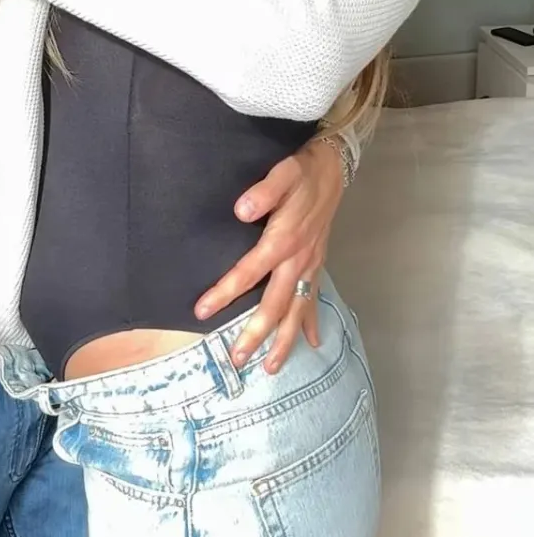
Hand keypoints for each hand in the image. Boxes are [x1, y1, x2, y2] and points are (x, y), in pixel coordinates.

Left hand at [195, 138, 344, 372]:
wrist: (333, 168)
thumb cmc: (302, 172)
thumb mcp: (283, 172)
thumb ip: (264, 191)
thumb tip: (240, 210)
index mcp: (285, 239)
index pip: (250, 271)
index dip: (226, 291)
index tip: (202, 311)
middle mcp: (299, 259)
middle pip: (276, 304)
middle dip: (257, 334)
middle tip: (237, 360)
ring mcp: (311, 265)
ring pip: (297, 310)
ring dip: (285, 340)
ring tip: (271, 367)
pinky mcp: (317, 263)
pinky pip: (315, 299)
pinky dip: (313, 323)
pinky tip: (313, 344)